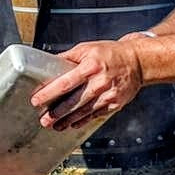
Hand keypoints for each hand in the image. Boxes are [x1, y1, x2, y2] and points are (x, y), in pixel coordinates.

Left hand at [30, 40, 144, 131]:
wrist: (138, 62)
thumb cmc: (111, 54)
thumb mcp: (87, 49)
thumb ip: (67, 58)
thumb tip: (47, 63)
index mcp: (90, 66)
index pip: (65, 83)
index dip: (49, 93)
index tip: (36, 100)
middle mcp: (99, 82)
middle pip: (73, 102)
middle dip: (56, 113)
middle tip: (44, 120)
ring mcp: (108, 95)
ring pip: (83, 112)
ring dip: (67, 121)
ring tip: (55, 125)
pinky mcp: (115, 104)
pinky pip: (95, 115)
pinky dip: (82, 121)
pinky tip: (72, 124)